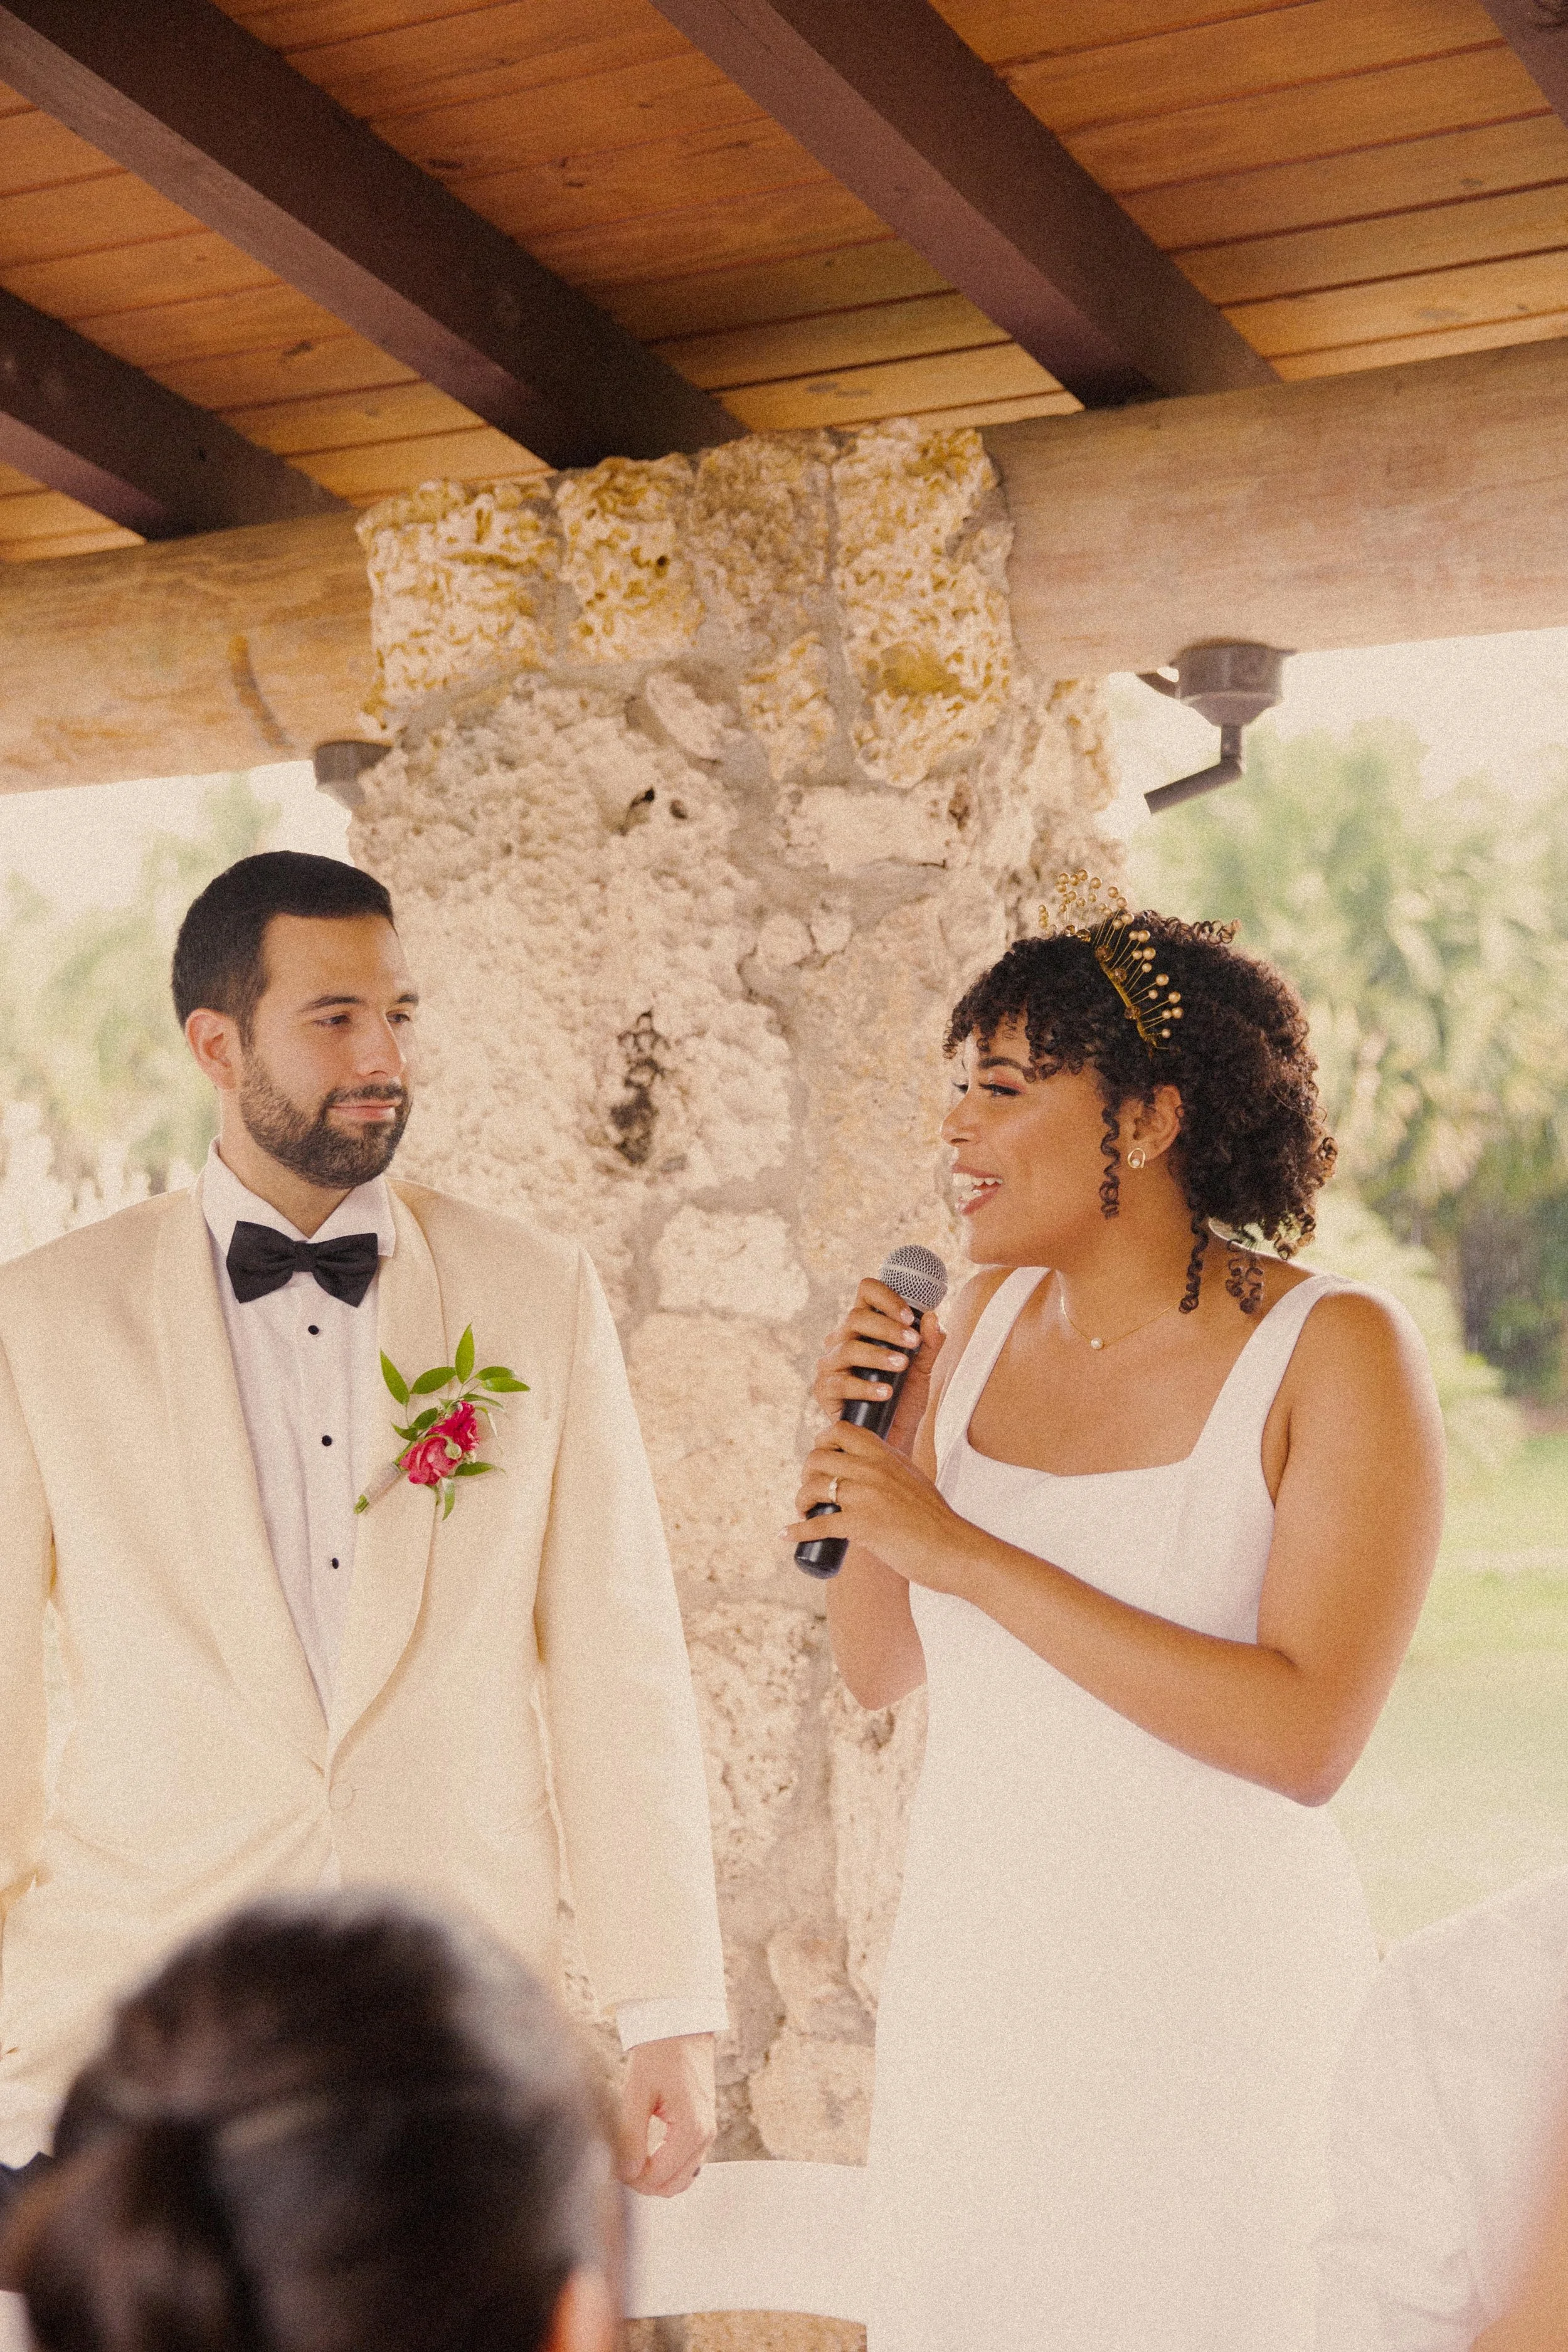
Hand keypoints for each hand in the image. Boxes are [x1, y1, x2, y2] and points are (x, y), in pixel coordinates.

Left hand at [617, 2033, 715, 2196]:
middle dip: (643, 2182)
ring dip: (655, 2177)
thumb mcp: (638, 2092)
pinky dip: (666, 2167)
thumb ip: (631, 2136)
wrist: (681, 2026)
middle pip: (673, 2186)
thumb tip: (625, 2173)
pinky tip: (646, 2153)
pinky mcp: (703, 2127)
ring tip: (629, 2157)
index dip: (631, 2178)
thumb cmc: (660, 2053)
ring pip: (681, 2179)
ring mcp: (707, 2132)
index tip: (611, 2164)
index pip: (659, 2177)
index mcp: (693, 2127)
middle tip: (618, 2163)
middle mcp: (706, 2135)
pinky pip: (686, 2163)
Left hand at [788, 1419, 975, 1593]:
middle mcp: (874, 1469)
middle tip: (811, 1493)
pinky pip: (818, 1525)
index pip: (841, 1430)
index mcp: (886, 1455)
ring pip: (814, 1487)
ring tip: (803, 1514)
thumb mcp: (912, 1480)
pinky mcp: (863, 1525)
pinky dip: (797, 1531)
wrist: (955, 1550)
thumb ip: (888, 1472)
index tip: (819, 1462)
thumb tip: (860, 1477)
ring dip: (800, 1502)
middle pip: (818, 1457)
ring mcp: (867, 1496)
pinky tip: (785, 1535)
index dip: (821, 1442)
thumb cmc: (935, 1522)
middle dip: (807, 1475)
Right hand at [810, 1278, 943, 1458]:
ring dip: (878, 1354)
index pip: (866, 1293)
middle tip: (913, 1343)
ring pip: (847, 1347)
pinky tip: (885, 1392)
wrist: (895, 1438)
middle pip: (855, 1317)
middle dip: (888, 1328)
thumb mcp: (924, 1370)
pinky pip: (839, 1383)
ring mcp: (830, 1364)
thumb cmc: (905, 1399)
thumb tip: (933, 1317)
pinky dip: (865, 1387)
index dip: (887, 1298)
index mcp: (865, 1326)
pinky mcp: (824, 1391)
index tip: (911, 1317)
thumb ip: (930, 1345)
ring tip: (902, 1365)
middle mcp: (843, 1339)